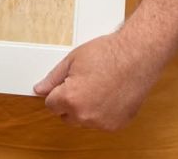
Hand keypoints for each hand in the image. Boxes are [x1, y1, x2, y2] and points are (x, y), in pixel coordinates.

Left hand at [32, 32, 163, 131]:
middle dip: (69, 102)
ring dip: (86, 109)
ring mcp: (102, 122)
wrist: (138, 55)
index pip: (51, 104)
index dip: (57, 91)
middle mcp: (85, 115)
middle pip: (66, 116)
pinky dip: (102, 112)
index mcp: (71, 99)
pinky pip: (101, 122)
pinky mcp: (117, 124)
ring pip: (84, 120)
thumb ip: (53, 78)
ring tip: (98, 86)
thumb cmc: (108, 54)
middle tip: (82, 82)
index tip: (66, 83)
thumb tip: (40, 89)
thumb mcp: (72, 60)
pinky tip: (109, 94)